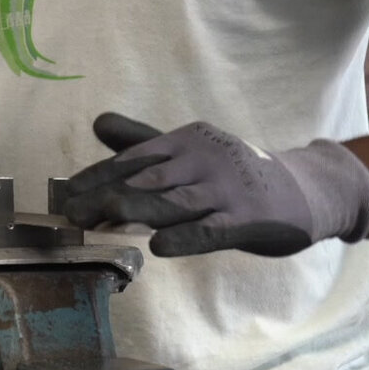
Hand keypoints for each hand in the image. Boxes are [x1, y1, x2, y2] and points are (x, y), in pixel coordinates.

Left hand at [59, 113, 368, 257]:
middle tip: (70, 213)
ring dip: (138, 210)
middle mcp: (205, 159)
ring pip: (177, 201)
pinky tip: (161, 246)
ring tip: (102, 219)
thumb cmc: (234, 175)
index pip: (133, 159)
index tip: (63, 195)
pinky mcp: (250, 219)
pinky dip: (188, 237)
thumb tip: (98, 123)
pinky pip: (214, 230)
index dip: (96, 177)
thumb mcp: (190, 154)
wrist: (305, 191)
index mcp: (187, 140)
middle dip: (106, 194)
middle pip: (149, 178)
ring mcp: (229, 189)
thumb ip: (144, 143)